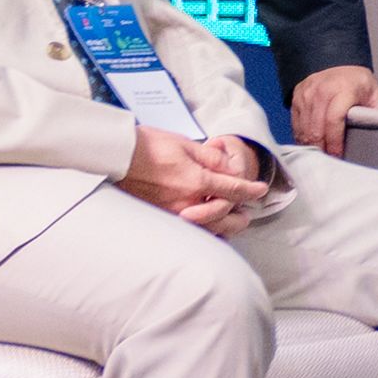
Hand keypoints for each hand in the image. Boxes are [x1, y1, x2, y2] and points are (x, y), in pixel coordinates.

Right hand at [120, 124, 277, 234]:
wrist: (116, 156)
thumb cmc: (149, 146)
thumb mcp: (186, 145)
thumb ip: (212, 159)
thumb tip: (230, 169)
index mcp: (197, 181)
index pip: (234, 189)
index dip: (251, 190)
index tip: (261, 190)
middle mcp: (188, 202)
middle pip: (224, 216)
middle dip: (239, 216)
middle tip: (246, 213)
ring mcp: (173, 213)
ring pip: (208, 229)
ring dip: (224, 227)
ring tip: (232, 224)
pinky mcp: (160, 218)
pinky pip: (189, 232)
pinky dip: (203, 232)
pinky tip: (207, 229)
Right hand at [288, 63, 377, 153]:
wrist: (340, 66)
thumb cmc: (360, 86)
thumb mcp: (377, 96)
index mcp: (344, 88)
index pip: (334, 119)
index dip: (335, 141)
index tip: (338, 155)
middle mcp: (322, 89)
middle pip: (316, 128)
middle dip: (322, 148)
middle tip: (328, 161)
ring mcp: (306, 93)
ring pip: (304, 128)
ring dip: (311, 145)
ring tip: (321, 156)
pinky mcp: (296, 98)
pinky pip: (295, 124)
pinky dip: (302, 138)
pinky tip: (312, 145)